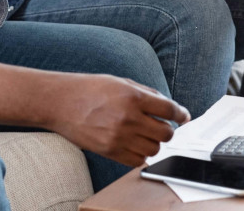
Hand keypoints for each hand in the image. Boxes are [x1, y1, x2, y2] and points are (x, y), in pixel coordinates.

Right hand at [48, 74, 189, 166]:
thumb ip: (147, 93)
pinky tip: (135, 144)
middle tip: (162, 126)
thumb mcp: (121, 82)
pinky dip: (141, 155)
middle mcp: (128, 118)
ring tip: (145, 134)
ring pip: (154, 149)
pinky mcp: (109, 151)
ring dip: (154, 143)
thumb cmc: (90, 89)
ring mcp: (118, 137)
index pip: (169, 110)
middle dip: (168, 130)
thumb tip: (170, 106)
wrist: (60, 103)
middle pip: (166, 133)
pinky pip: (137, 161)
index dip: (181, 114)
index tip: (183, 116)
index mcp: (133, 97)